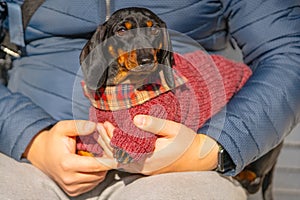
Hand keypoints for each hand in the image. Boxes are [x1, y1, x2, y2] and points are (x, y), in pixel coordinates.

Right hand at [23, 120, 111, 196]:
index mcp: (67, 163)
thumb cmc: (53, 140)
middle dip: (107, 162)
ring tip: (100, 156)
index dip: (110, 160)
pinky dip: (96, 174)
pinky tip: (93, 164)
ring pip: (98, 179)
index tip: (119, 155)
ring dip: (103, 168)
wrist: (40, 154)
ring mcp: (71, 187)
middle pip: (99, 173)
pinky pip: (93, 184)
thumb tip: (95, 126)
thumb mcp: (63, 128)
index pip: (96, 165)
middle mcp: (69, 178)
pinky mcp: (73, 191)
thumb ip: (79, 126)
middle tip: (110, 151)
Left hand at [96, 115, 218, 174]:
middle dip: (106, 141)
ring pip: (120, 160)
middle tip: (98, 126)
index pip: (121, 149)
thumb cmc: (186, 142)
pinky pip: (126, 161)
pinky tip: (113, 144)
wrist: (198, 158)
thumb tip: (135, 120)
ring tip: (102, 133)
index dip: (110, 136)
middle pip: (117, 156)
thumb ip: (154, 124)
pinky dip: (117, 152)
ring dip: (110, 147)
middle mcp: (143, 167)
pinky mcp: (146, 168)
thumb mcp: (173, 129)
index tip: (104, 123)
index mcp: (148, 158)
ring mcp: (144, 169)